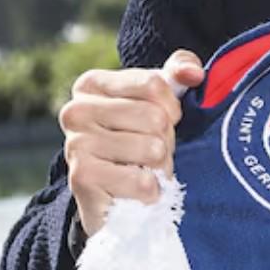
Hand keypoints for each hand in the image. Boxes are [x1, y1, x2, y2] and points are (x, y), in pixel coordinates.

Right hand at [60, 49, 202, 235]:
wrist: (114, 197)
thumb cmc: (139, 139)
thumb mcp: (159, 100)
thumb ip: (178, 73)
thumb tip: (193, 73)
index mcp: (91, 84)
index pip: (153, 84)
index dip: (171, 107)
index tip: (163, 120)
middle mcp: (76, 111)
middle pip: (154, 117)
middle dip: (165, 140)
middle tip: (151, 152)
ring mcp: (75, 144)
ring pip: (152, 149)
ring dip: (159, 166)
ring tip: (144, 170)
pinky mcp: (82, 179)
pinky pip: (142, 181)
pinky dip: (150, 191)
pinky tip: (136, 191)